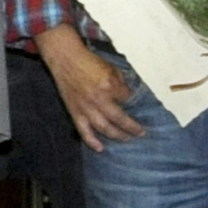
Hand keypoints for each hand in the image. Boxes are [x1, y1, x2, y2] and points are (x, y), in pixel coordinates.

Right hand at [37, 29, 144, 150]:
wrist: (66, 59)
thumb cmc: (89, 62)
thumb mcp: (111, 68)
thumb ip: (121, 82)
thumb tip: (129, 95)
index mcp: (109, 85)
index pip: (127, 100)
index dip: (135, 104)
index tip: (140, 109)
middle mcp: (98, 99)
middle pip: (119, 118)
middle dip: (132, 127)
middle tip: (141, 133)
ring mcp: (85, 107)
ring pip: (103, 127)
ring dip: (116, 136)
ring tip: (126, 139)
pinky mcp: (74, 112)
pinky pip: (83, 130)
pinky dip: (91, 141)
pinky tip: (100, 148)